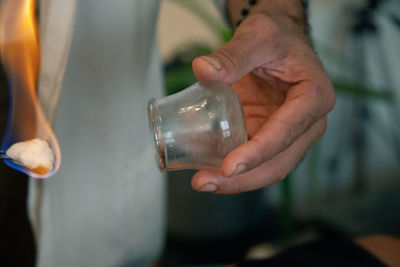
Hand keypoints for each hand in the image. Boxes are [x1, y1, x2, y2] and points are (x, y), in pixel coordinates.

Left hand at [190, 14, 334, 193]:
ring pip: (268, 168)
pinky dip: (234, 170)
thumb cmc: (277, 38)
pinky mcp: (270, 136)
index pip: (287, 133)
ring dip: (237, 181)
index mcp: (314, 97)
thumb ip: (232, 55)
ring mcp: (289, 134)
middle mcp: (307, 123)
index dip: (258, 153)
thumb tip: (203, 70)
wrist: (279, 41)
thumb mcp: (258, 36)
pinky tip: (209, 169)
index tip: (229, 167)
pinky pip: (255, 160)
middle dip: (243, 179)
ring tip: (203, 181)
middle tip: (206, 181)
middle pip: (279, 162)